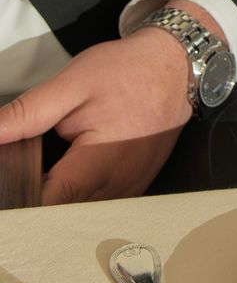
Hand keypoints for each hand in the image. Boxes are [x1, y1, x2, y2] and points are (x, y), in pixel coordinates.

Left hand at [0, 29, 196, 202]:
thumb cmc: (126, 72)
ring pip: (80, 216)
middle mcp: (115, 188)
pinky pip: (97, 206)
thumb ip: (28, 113)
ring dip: (58, 202)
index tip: (9, 190)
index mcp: (96, 165)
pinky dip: (79, 197)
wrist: (175, 66)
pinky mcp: (133, 189)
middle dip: (35, 202)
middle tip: (23, 178)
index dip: (19, 205)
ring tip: (46, 175)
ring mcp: (127, 192)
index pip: (45, 207)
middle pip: (61, 216)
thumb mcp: (73, 83)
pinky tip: (70, 175)